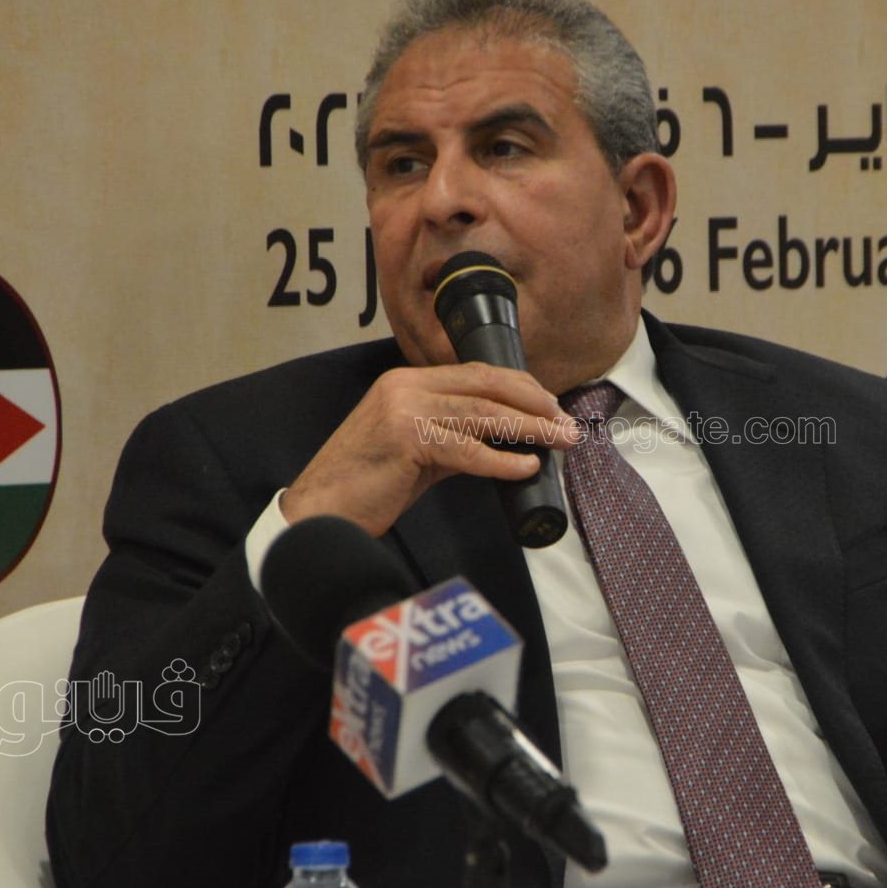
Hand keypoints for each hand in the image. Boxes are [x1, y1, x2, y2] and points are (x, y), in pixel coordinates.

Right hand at [280, 363, 580, 535]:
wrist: (320, 514)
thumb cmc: (367, 487)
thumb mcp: (414, 450)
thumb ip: (451, 436)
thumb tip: (505, 442)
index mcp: (405, 381)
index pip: (476, 373)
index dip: (520, 387)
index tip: (551, 406)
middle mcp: (404, 386)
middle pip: (485, 385)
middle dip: (533, 403)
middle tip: (566, 424)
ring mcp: (403, 409)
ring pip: (482, 413)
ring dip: (529, 429)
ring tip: (560, 442)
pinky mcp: (405, 439)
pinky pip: (466, 448)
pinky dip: (502, 459)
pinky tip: (526, 466)